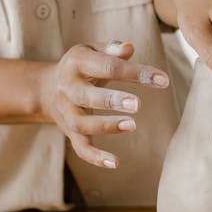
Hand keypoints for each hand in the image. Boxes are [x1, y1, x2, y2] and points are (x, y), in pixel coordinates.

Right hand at [38, 41, 168, 168]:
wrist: (48, 88)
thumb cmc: (84, 66)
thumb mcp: (93, 51)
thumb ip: (112, 50)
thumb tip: (128, 48)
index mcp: (77, 63)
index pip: (108, 67)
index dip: (136, 73)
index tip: (163, 80)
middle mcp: (68, 89)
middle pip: (88, 96)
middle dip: (112, 100)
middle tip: (137, 104)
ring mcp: (67, 112)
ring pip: (82, 124)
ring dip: (106, 126)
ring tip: (132, 125)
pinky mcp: (70, 132)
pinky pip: (80, 147)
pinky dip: (95, 157)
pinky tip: (115, 163)